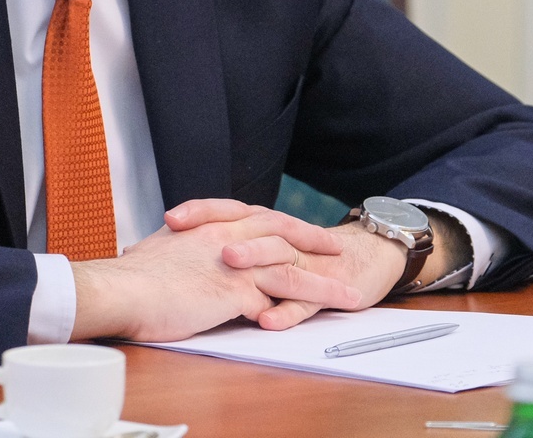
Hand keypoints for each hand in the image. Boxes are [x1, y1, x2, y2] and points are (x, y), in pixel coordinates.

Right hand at [69, 201, 360, 342]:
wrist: (119, 289)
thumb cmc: (132, 276)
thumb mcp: (163, 248)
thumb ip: (183, 246)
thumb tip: (181, 249)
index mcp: (211, 224)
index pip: (259, 216)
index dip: (285, 222)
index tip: (302, 228)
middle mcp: (228, 237)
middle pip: (284, 234)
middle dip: (314, 241)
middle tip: (337, 248)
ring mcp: (234, 264)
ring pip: (292, 271)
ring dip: (324, 284)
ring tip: (349, 295)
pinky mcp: (234, 293)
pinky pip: (275, 303)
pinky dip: (298, 312)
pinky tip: (315, 322)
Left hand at [169, 201, 405, 330]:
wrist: (364, 260)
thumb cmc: (304, 258)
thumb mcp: (263, 250)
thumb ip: (226, 250)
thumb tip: (179, 256)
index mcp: (262, 228)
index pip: (227, 211)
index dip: (199, 212)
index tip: (168, 219)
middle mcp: (279, 241)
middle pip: (248, 229)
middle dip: (216, 229)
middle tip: (183, 231)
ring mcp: (302, 264)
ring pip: (276, 260)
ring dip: (252, 261)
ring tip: (227, 266)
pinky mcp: (325, 290)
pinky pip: (303, 302)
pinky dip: (286, 310)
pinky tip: (267, 321)